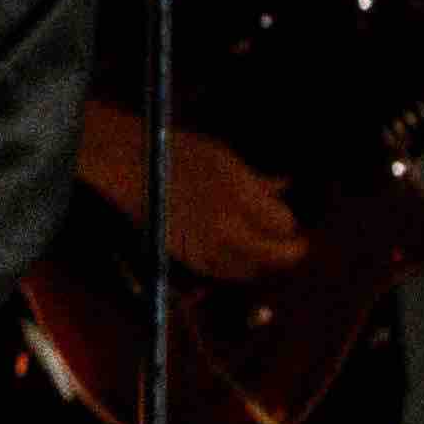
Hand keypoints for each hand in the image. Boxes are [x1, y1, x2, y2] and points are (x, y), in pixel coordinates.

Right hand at [82, 104, 303, 279]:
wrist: (128, 164)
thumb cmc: (177, 152)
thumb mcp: (224, 158)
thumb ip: (257, 181)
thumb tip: (284, 187)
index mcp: (239, 199)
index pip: (282, 224)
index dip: (290, 225)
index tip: (292, 224)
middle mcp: (225, 228)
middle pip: (271, 254)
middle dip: (287, 251)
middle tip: (295, 247)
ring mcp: (203, 245)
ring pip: (246, 269)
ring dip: (261, 263)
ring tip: (266, 254)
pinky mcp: (183, 254)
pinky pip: (218, 271)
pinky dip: (233, 268)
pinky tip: (236, 260)